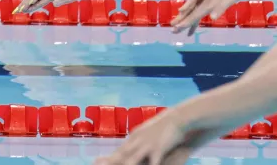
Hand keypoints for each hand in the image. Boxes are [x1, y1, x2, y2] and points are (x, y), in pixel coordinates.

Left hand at [95, 113, 217, 164]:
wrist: (181, 116)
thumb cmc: (168, 123)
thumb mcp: (150, 130)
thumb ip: (141, 137)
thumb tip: (134, 139)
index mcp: (135, 137)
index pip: (119, 151)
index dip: (107, 159)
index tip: (96, 162)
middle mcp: (137, 141)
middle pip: (120, 156)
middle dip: (109, 163)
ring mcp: (146, 145)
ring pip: (131, 161)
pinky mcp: (158, 149)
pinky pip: (151, 164)